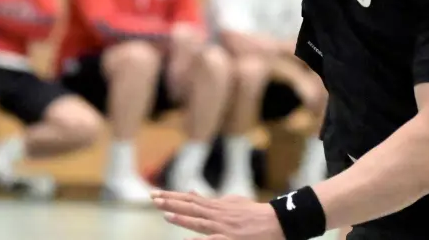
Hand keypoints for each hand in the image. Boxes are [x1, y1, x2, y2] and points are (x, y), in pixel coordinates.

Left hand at [154, 190, 284, 238]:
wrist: (276, 221)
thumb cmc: (255, 214)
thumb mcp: (233, 202)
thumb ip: (213, 199)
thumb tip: (193, 192)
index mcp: (217, 206)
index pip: (190, 199)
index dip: (172, 196)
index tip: (156, 194)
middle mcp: (217, 214)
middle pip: (190, 207)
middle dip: (171, 202)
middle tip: (152, 198)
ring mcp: (223, 226)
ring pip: (198, 221)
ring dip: (182, 217)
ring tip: (165, 213)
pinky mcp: (230, 238)